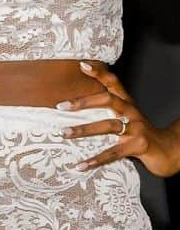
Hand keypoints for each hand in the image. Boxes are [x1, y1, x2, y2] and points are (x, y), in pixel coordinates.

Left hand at [58, 62, 179, 175]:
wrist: (168, 151)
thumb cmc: (139, 134)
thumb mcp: (124, 119)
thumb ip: (105, 111)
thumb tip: (72, 107)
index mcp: (127, 104)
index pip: (113, 83)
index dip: (99, 73)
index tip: (82, 64)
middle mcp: (132, 113)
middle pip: (108, 100)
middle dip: (83, 102)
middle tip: (60, 106)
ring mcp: (137, 129)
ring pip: (108, 126)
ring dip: (83, 130)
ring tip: (63, 133)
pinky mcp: (139, 146)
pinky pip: (113, 153)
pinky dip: (95, 160)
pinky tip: (80, 165)